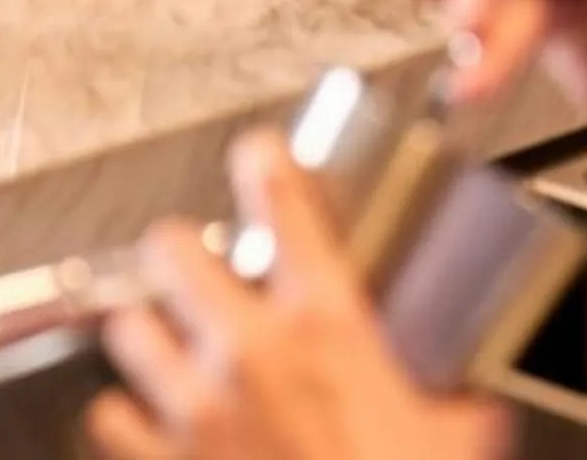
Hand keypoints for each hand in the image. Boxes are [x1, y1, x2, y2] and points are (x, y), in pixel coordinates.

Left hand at [88, 131, 511, 459]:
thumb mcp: (458, 437)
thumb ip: (456, 399)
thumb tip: (475, 396)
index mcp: (325, 327)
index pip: (281, 200)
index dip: (264, 163)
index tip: (260, 157)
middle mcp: (248, 352)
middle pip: (171, 248)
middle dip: (186, 254)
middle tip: (204, 270)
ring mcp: (195, 407)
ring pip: (129, 326)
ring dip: (150, 334)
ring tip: (172, 345)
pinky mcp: (160, 459)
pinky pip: (111, 416)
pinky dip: (126, 415)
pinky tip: (150, 419)